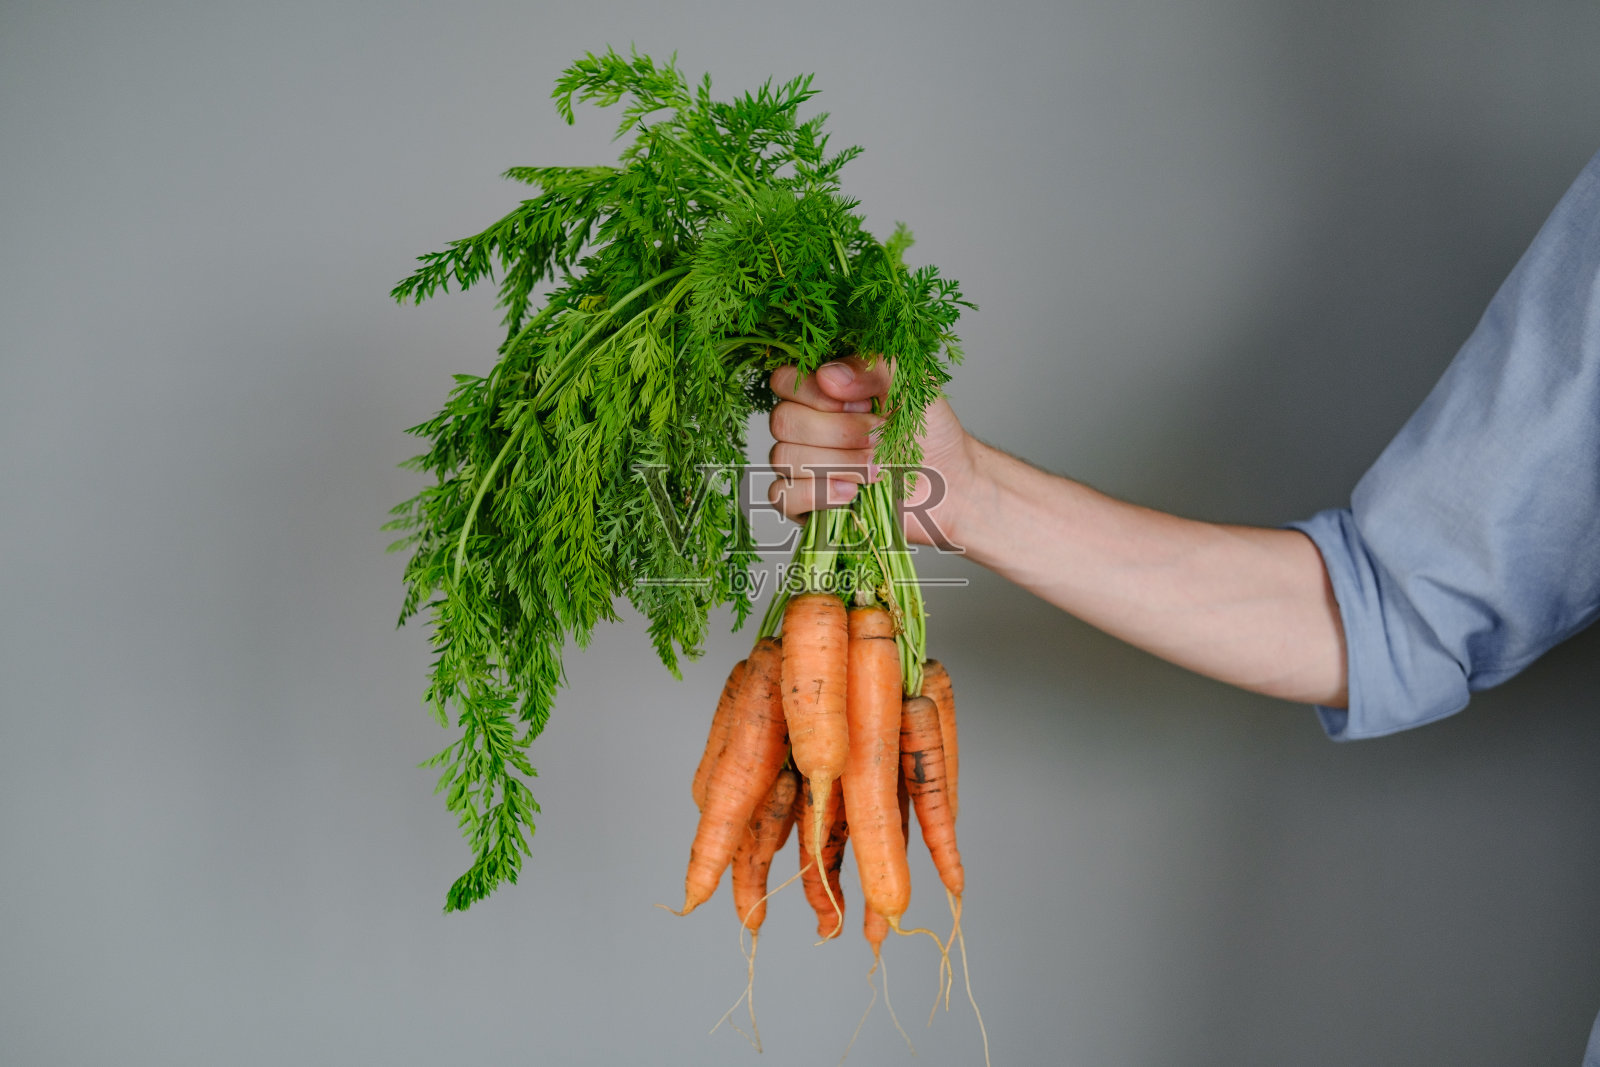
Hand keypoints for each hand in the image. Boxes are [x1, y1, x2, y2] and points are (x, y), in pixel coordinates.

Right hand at [767, 356, 976, 546]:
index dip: (817, 394)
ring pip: (784, 457)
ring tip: (878, 469)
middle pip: (782, 421)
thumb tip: (828, 375)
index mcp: (820, 390)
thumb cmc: (928, 430)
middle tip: (880, 439)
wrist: (949, 483)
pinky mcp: (805, 503)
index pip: (783, 381)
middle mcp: (804, 424)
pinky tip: (851, 493)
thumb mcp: (912, 384)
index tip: (862, 403)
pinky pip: (782, 495)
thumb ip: (873, 366)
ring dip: (838, 463)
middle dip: (839, 432)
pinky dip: (818, 494)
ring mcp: (801, 464)